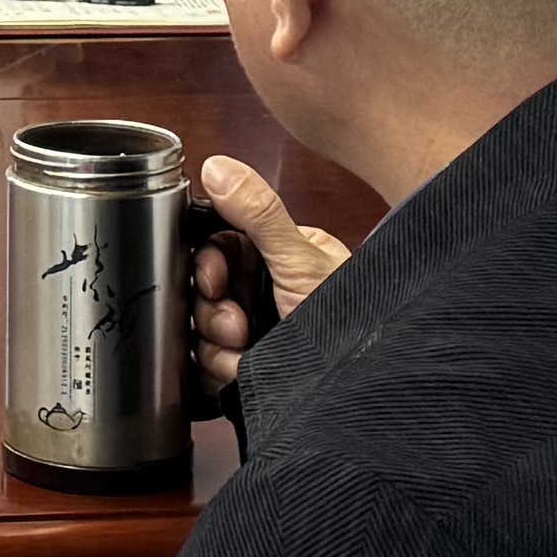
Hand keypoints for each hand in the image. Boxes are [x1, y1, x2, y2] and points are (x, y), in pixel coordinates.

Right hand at [183, 151, 349, 409]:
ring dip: (216, 343)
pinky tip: (241, 371)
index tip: (212, 281)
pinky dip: (218, 370)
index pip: (223, 245)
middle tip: (237, 324)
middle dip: (215, 310)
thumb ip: (259, 213)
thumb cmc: (351, 324)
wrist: (353, 390)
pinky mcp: (249, 368)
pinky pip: (207, 364)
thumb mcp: (301, 262)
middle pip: (206, 290)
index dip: (210, 264)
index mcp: (284, 256)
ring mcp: (259, 332)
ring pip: (202, 328)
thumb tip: (219, 167)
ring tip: (245, 350)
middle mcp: (268, 293)